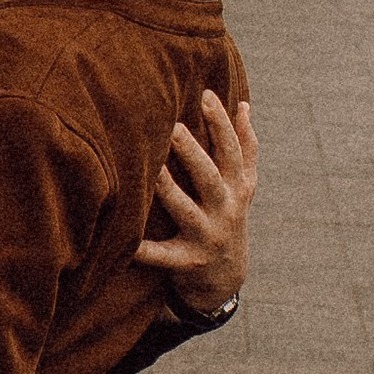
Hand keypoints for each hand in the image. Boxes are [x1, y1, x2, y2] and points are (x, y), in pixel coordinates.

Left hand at [136, 91, 256, 314]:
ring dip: (169, 190)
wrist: (227, 278)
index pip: (233, 150)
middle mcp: (226, 210)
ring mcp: (206, 236)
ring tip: (152, 168)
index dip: (222, 123)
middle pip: (210, 177)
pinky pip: (163, 255)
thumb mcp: (243, 185)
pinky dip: (146, 250)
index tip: (206, 95)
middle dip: (193, 153)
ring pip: (186, 210)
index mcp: (238, 188)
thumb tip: (243, 103)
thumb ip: (245, 146)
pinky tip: (129, 242)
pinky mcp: (187, 261)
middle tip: (173, 127)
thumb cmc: (228, 216)